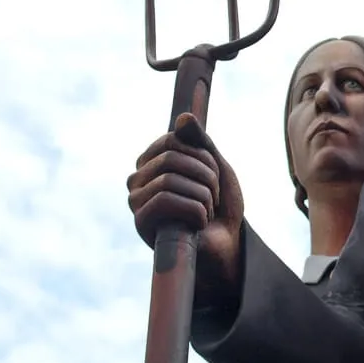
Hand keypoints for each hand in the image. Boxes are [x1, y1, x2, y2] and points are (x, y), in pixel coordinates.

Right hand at [127, 112, 244, 303]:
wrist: (227, 246)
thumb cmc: (220, 207)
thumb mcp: (217, 167)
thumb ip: (201, 142)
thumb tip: (184, 116)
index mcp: (153, 161)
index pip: (174, 139)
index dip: (203, 155)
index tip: (215, 174)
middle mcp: (138, 179)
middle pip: (172, 158)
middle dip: (206, 176)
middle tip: (214, 197)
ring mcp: (137, 201)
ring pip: (170, 179)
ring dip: (204, 196)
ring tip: (207, 212)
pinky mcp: (140, 222)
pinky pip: (166, 200)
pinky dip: (196, 211)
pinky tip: (199, 224)